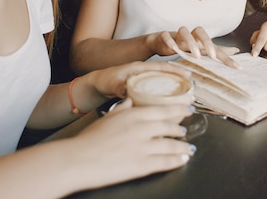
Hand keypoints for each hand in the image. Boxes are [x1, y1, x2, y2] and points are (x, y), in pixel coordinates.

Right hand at [72, 98, 195, 187]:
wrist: (79, 159)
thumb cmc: (89, 138)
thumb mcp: (108, 116)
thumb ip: (123, 108)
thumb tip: (130, 101)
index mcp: (133, 115)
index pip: (162, 110)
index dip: (178, 110)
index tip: (187, 109)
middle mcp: (141, 129)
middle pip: (169, 126)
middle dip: (180, 128)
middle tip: (185, 129)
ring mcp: (143, 147)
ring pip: (170, 145)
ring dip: (182, 146)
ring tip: (188, 147)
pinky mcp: (142, 165)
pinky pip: (165, 162)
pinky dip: (177, 160)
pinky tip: (182, 160)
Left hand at [87, 61, 191, 98]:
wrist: (96, 84)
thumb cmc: (104, 81)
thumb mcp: (111, 84)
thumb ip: (118, 87)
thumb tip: (126, 91)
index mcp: (138, 67)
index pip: (160, 66)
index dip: (174, 69)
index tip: (187, 74)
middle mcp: (143, 71)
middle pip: (165, 71)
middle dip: (179, 75)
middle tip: (192, 82)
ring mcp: (143, 77)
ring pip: (162, 78)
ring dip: (174, 82)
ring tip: (186, 90)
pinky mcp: (142, 84)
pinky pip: (157, 85)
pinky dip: (166, 88)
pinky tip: (172, 97)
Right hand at [148, 26, 240, 67]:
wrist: (160, 41)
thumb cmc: (182, 45)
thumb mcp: (200, 49)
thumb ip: (217, 51)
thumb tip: (235, 50)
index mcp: (199, 40)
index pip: (215, 47)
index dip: (226, 56)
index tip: (237, 67)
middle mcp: (190, 36)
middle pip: (200, 31)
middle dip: (207, 42)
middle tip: (213, 55)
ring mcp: (176, 35)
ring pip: (184, 31)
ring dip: (190, 41)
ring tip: (195, 55)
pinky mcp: (164, 36)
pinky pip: (166, 35)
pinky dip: (170, 41)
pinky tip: (173, 48)